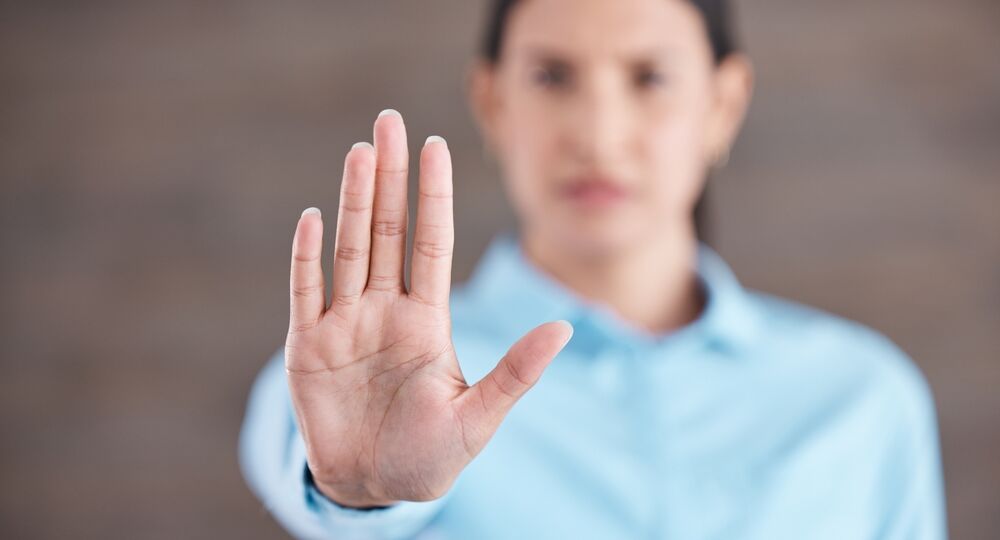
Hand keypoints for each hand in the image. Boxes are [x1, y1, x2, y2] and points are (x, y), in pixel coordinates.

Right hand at [284, 110, 572, 507]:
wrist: (373, 489)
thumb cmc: (430, 457)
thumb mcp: (479, 418)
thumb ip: (516, 372)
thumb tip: (565, 328)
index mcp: (427, 320)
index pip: (432, 243)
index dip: (434, 196)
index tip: (436, 146)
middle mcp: (386, 310)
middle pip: (388, 230)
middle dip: (389, 177)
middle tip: (390, 122)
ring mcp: (345, 324)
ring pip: (349, 248)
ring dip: (352, 200)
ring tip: (360, 152)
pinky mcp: (307, 347)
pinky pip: (305, 292)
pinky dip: (307, 257)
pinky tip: (313, 218)